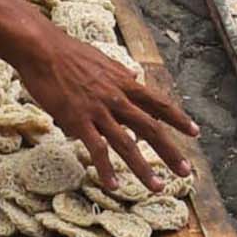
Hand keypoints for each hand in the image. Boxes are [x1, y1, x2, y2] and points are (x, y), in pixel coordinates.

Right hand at [15, 32, 199, 196]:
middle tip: (185, 172)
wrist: (42, 49)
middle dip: (170, 152)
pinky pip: (96, 149)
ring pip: (127, 144)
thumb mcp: (102, 60)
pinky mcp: (78, 120)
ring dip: (144, 168)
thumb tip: (133, 75)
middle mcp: (117, 98)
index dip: (179, 119)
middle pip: (151, 128)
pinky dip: (106, 169)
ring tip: (157, 187)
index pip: (159, 103)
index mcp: (124, 82)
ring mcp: (99, 110)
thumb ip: (119, 72)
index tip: (195, 132)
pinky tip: (114, 185)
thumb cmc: (67, 53)